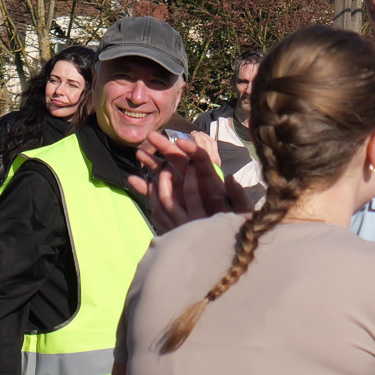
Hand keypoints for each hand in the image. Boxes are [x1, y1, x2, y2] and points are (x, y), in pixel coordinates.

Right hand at [132, 130, 248, 233]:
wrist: (227, 239)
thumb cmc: (237, 221)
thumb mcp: (242, 209)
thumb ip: (238, 195)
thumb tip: (231, 178)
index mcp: (212, 180)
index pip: (202, 159)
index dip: (192, 149)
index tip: (179, 141)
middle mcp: (197, 182)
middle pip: (180, 160)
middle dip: (166, 147)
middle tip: (151, 135)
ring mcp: (184, 191)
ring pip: (166, 172)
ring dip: (153, 163)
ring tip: (139, 153)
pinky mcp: (175, 203)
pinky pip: (157, 193)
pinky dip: (146, 187)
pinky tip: (132, 180)